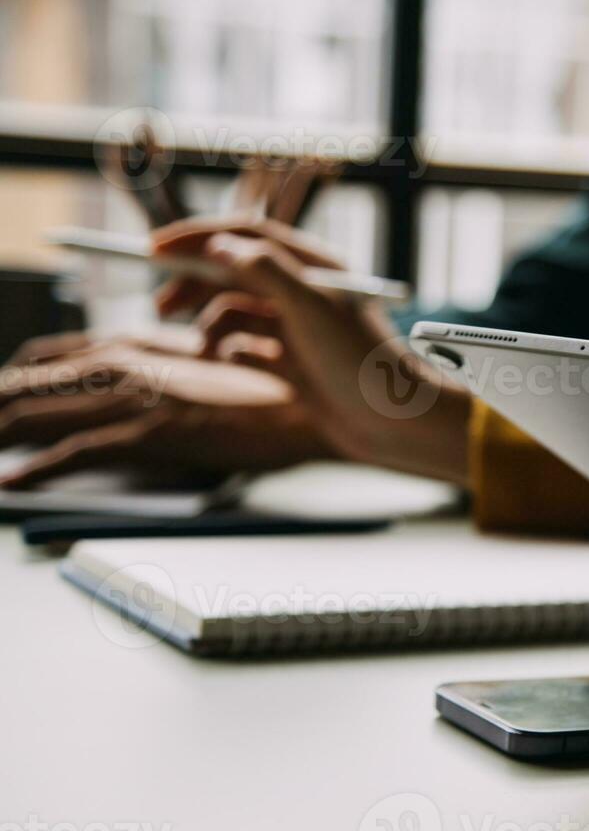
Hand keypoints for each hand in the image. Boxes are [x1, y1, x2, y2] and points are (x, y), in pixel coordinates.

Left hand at [0, 338, 327, 486]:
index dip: (15, 378)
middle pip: (29, 382)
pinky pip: (76, 452)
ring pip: (39, 413)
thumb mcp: (213, 373)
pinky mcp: (151, 433)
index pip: (51, 356)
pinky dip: (34, 471)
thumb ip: (171, 373)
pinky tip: (10, 485)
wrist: (315, 407)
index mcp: (139, 346)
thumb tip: (146, 389)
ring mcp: (137, 398)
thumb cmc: (273, 393)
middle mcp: (127, 362)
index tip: (0, 397)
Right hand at [151, 218, 473, 485]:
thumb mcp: (312, 308)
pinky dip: (230, 354)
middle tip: (161, 307)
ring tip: (207, 352)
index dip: (198, 238)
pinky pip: (244, 350)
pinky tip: (235, 366)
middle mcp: (305, 293)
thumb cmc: (361, 363)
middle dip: (195, 286)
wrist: (393, 425)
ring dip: (211, 327)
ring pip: (234, 314)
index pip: (246, 236)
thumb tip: (219, 245)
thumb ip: (266, 271)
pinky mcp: (293, 365)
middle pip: (233, 274)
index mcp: (315, 267)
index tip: (153, 251)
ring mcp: (298, 330)